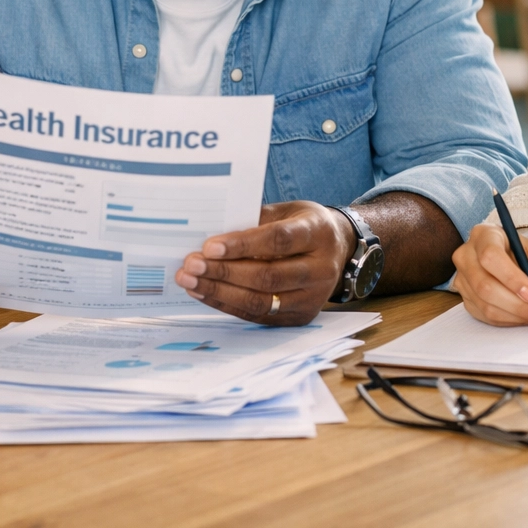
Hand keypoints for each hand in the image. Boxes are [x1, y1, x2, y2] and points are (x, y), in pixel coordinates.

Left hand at [174, 201, 350, 324]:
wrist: (338, 247)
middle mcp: (321, 269)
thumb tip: (212, 235)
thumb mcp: (286, 211)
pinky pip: (259, 316)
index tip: (209, 246)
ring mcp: (314, 297)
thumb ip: (255, 220)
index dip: (242, 245)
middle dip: (224, 272)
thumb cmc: (303, 224)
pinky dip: (228, 305)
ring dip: (220, 292)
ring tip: (190, 281)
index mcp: (318, 233)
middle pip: (268, 276)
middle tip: (191, 265)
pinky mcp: (301, 317)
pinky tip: (205, 293)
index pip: (278, 241)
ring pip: (261, 301)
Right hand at [452, 224, 527, 326]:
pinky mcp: (465, 297)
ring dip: (513, 314)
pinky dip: (507, 319)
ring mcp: (462, 277)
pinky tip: (521, 315)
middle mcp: (466, 255)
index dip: (511, 278)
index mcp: (484, 235)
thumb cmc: (527, 254)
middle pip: (484, 285)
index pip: (490, 256)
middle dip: (514, 303)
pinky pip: (484, 315)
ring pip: (484, 304)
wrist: (516, 261)